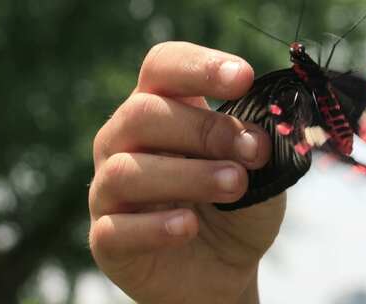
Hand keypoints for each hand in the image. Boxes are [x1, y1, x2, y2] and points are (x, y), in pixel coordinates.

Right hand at [88, 41, 285, 303]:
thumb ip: (255, 150)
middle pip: (143, 113)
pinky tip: (189, 227)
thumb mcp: (259, 174)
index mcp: (161, 112)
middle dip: (204, 129)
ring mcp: (109, 191)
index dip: (199, 67)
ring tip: (235, 185)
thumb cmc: (235, 210)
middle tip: (252, 151)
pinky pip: (116, 228)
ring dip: (188, 175)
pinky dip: (156, 227)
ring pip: (127, 170)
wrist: (221, 271)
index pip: (163, 68)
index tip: (244, 78)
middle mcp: (124, 142)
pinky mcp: (106, 239)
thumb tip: (254, 134)